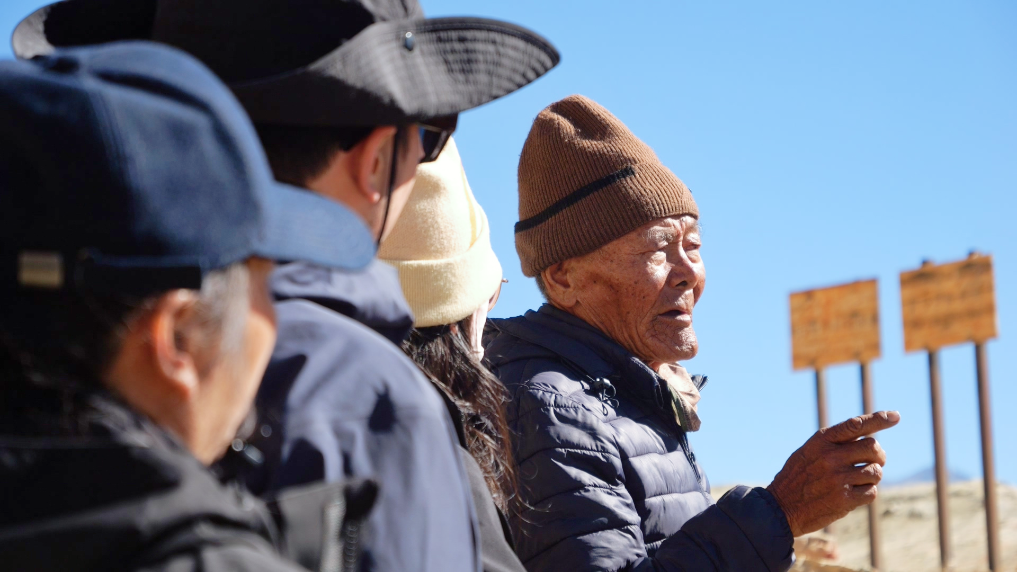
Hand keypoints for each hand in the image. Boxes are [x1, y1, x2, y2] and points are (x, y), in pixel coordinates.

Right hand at [766, 411, 900, 536]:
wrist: (780, 508)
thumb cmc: (798, 477)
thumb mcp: (809, 452)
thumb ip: (835, 444)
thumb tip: (871, 441)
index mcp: (821, 441)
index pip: (855, 425)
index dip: (878, 419)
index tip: (896, 416)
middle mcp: (830, 457)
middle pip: (873, 448)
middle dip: (879, 456)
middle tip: (875, 462)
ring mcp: (837, 479)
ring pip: (876, 472)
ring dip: (872, 477)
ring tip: (859, 481)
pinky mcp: (843, 500)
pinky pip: (872, 492)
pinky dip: (867, 493)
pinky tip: (854, 494)